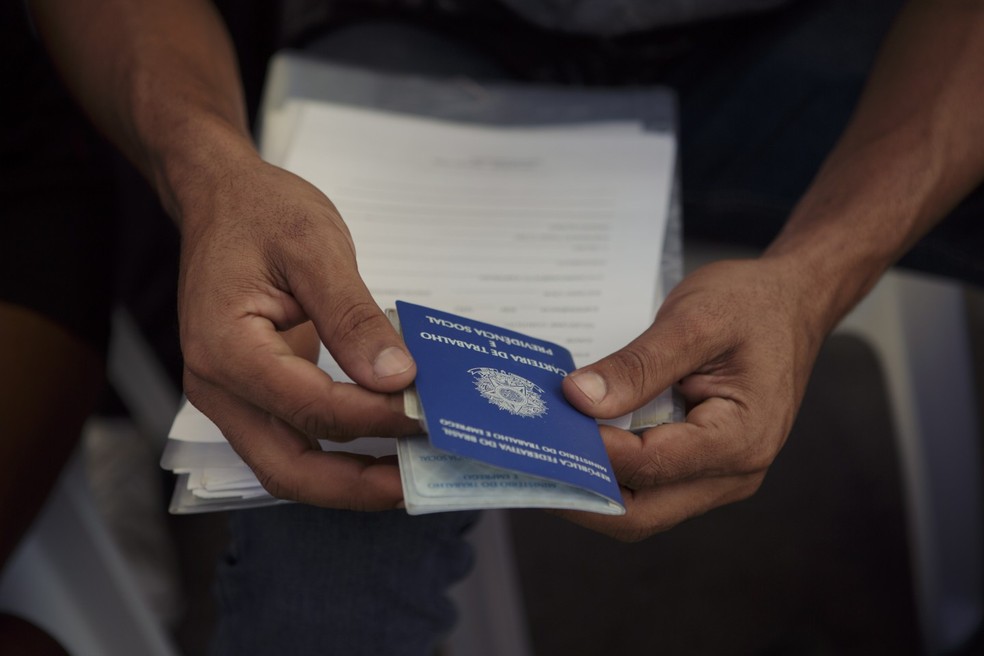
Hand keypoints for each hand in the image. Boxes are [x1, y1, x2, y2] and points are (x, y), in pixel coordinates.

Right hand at [178, 155, 418, 509]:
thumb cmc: (261, 212)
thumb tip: (395, 377)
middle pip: (286, 467)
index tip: (428, 413)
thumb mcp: (315, 247)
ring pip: (286, 467)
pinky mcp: (251, 395)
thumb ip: (353, 317)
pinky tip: (381, 449)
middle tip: (417, 486)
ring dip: (347, 482)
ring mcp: (229, 396)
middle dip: (356, 486)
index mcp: (225, 347)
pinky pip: (292, 442)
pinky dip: (336, 456)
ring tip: (408, 478)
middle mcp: (216, 385)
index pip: (310, 406)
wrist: (221, 199)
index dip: (375, 417)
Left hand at [561, 257, 827, 540]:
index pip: (648, 465)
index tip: (543, 425)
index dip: (591, 451)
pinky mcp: (701, 467)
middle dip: (579, 492)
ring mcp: (718, 476)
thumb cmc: (752, 305)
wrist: (791, 302)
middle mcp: (733, 473)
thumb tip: (578, 399)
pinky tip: (574, 446)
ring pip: (641, 507)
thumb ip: (638, 365)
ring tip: (541, 454)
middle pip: (640, 512)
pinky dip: (608, 473)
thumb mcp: (694, 321)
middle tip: (525, 459)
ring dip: (590, 487)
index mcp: (740, 439)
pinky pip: (648, 486)